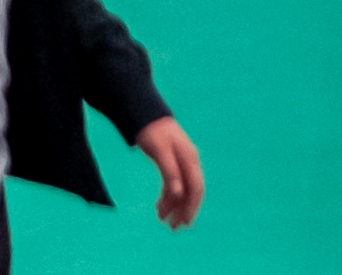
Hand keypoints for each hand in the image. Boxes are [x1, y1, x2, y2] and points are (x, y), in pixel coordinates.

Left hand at [143, 115, 206, 229]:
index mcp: (189, 159)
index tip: (185, 223)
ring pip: (181, 190)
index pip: (196, 189)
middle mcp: (189, 163)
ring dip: (173, 206)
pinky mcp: (173, 164)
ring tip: (162, 219)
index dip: (192, 207)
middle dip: (183, 211)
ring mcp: (182, 164)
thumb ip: (170, 172)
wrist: (145, 114)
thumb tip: (178, 193)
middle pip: (190, 192)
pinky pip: (174, 185)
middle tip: (173, 228)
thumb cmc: (153, 131)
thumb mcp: (159, 151)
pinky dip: (168, 197)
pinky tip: (160, 207)